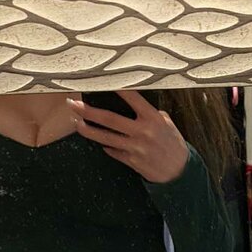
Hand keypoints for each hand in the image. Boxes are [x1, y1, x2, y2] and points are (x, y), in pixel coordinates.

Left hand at [65, 89, 188, 183]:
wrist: (178, 171)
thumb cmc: (172, 143)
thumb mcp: (166, 123)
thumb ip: (149, 113)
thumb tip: (133, 103)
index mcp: (152, 118)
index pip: (132, 98)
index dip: (116, 88)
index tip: (100, 80)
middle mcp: (142, 132)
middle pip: (110, 119)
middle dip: (89, 111)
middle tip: (73, 104)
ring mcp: (135, 148)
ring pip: (106, 137)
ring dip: (89, 130)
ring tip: (75, 123)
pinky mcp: (132, 161)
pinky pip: (113, 151)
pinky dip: (105, 146)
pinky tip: (96, 141)